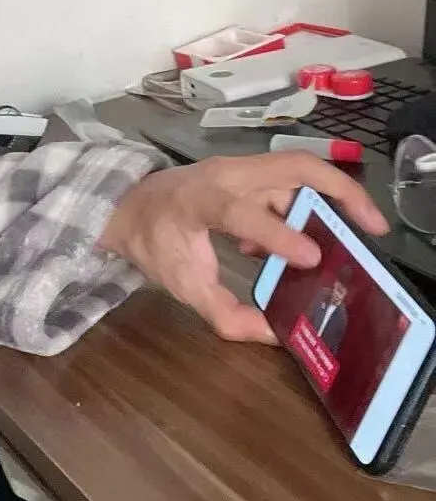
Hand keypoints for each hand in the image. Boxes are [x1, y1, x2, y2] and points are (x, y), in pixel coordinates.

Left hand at [97, 153, 389, 344]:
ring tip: (357, 235)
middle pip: (293, 165)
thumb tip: (275, 335)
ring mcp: (239, 168)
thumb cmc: (153, 242)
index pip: (240, 212)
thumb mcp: (182, 285)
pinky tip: (305, 243)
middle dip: (340, 191)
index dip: (277, 234)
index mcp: (200, 200)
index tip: (312, 258)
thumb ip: (226, 314)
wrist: (128, 204)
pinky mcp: (248, 172)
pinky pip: (289, 182)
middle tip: (373, 227)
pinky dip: (308, 207)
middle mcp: (226, 175)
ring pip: (298, 171)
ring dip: (330, 200)